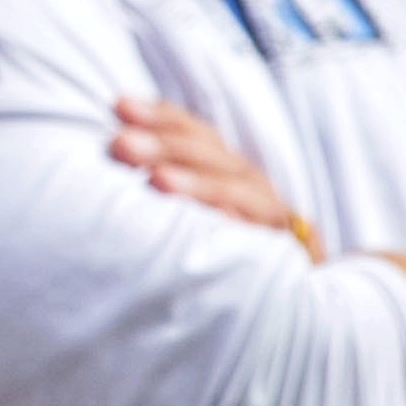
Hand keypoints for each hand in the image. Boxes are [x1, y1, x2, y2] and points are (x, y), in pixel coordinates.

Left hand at [111, 96, 310, 249]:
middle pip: (213, 157)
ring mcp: (272, 221)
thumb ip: (165, 179)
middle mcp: (252, 188)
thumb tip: (113, 147)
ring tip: (158, 180)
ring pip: (238, 192)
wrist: (292, 299)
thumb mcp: (193, 212)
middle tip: (121, 144)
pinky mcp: (287, 257)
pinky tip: (216, 221)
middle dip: (166, 147)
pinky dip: (241, 227)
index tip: (120, 106)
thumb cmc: (221, 252)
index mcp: (228, 172)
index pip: (197, 134)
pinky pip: (266, 241)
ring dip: (198, 185)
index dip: (162, 118)